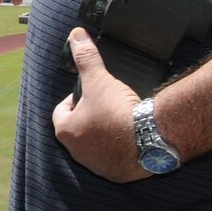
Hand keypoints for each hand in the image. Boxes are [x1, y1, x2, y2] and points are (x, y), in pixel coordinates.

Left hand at [51, 28, 145, 181]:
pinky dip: (120, 149)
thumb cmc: (118, 111)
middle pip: (78, 130)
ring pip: (96, 146)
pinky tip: (132, 137)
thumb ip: (86, 57)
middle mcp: (78, 152)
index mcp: (66, 131)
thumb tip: (76, 35)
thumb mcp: (99, 79)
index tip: (88, 93)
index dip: (74, 99)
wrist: (149, 139)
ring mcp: (98, 166)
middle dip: (89, 117)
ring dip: (104, 135)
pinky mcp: (118, 174)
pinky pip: (115, 159)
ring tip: (120, 120)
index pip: (62, 112)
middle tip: (105, 105)